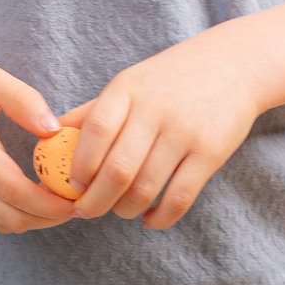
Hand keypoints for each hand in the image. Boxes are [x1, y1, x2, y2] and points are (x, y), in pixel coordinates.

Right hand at [0, 38, 76, 238]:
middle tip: (82, 198)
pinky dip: (20, 214)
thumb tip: (54, 130)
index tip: (80, 196)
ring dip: (38, 219)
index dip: (50, 203)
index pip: (13, 191)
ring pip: (4, 222)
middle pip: (12, 217)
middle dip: (51, 217)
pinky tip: (40, 195)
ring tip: (66, 198)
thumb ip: (21, 99)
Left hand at [46, 29, 261, 233]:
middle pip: (117, 169)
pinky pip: (180, 197)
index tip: (70, 185)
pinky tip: (149, 219)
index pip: (95, 131)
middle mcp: (155, 110)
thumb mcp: (130, 83)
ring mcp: (185, 132)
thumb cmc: (169, 79)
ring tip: (119, 211)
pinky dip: (160, 217)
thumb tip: (50, 139)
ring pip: (146, 188)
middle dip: (95, 200)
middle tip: (85, 212)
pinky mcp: (210, 153)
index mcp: (128, 90)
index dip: (78, 165)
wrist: (233, 65)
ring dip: (125, 209)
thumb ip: (94, 112)